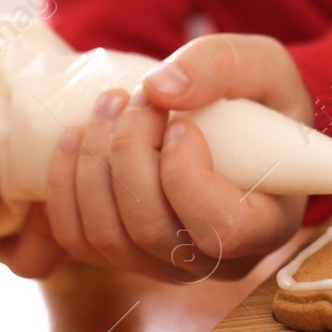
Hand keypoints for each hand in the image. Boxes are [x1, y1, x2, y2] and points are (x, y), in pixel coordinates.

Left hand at [44, 33, 312, 278]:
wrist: (241, 123)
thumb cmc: (262, 101)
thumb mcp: (263, 67)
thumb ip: (221, 68)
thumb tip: (159, 88)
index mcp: (266, 225)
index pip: (220, 229)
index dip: (185, 176)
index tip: (180, 124)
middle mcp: (217, 261)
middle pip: (151, 230)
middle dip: (128, 153)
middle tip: (136, 98)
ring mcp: (166, 264)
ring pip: (106, 236)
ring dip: (92, 162)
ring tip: (109, 105)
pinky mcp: (125, 255)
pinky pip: (77, 239)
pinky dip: (64, 187)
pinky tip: (74, 137)